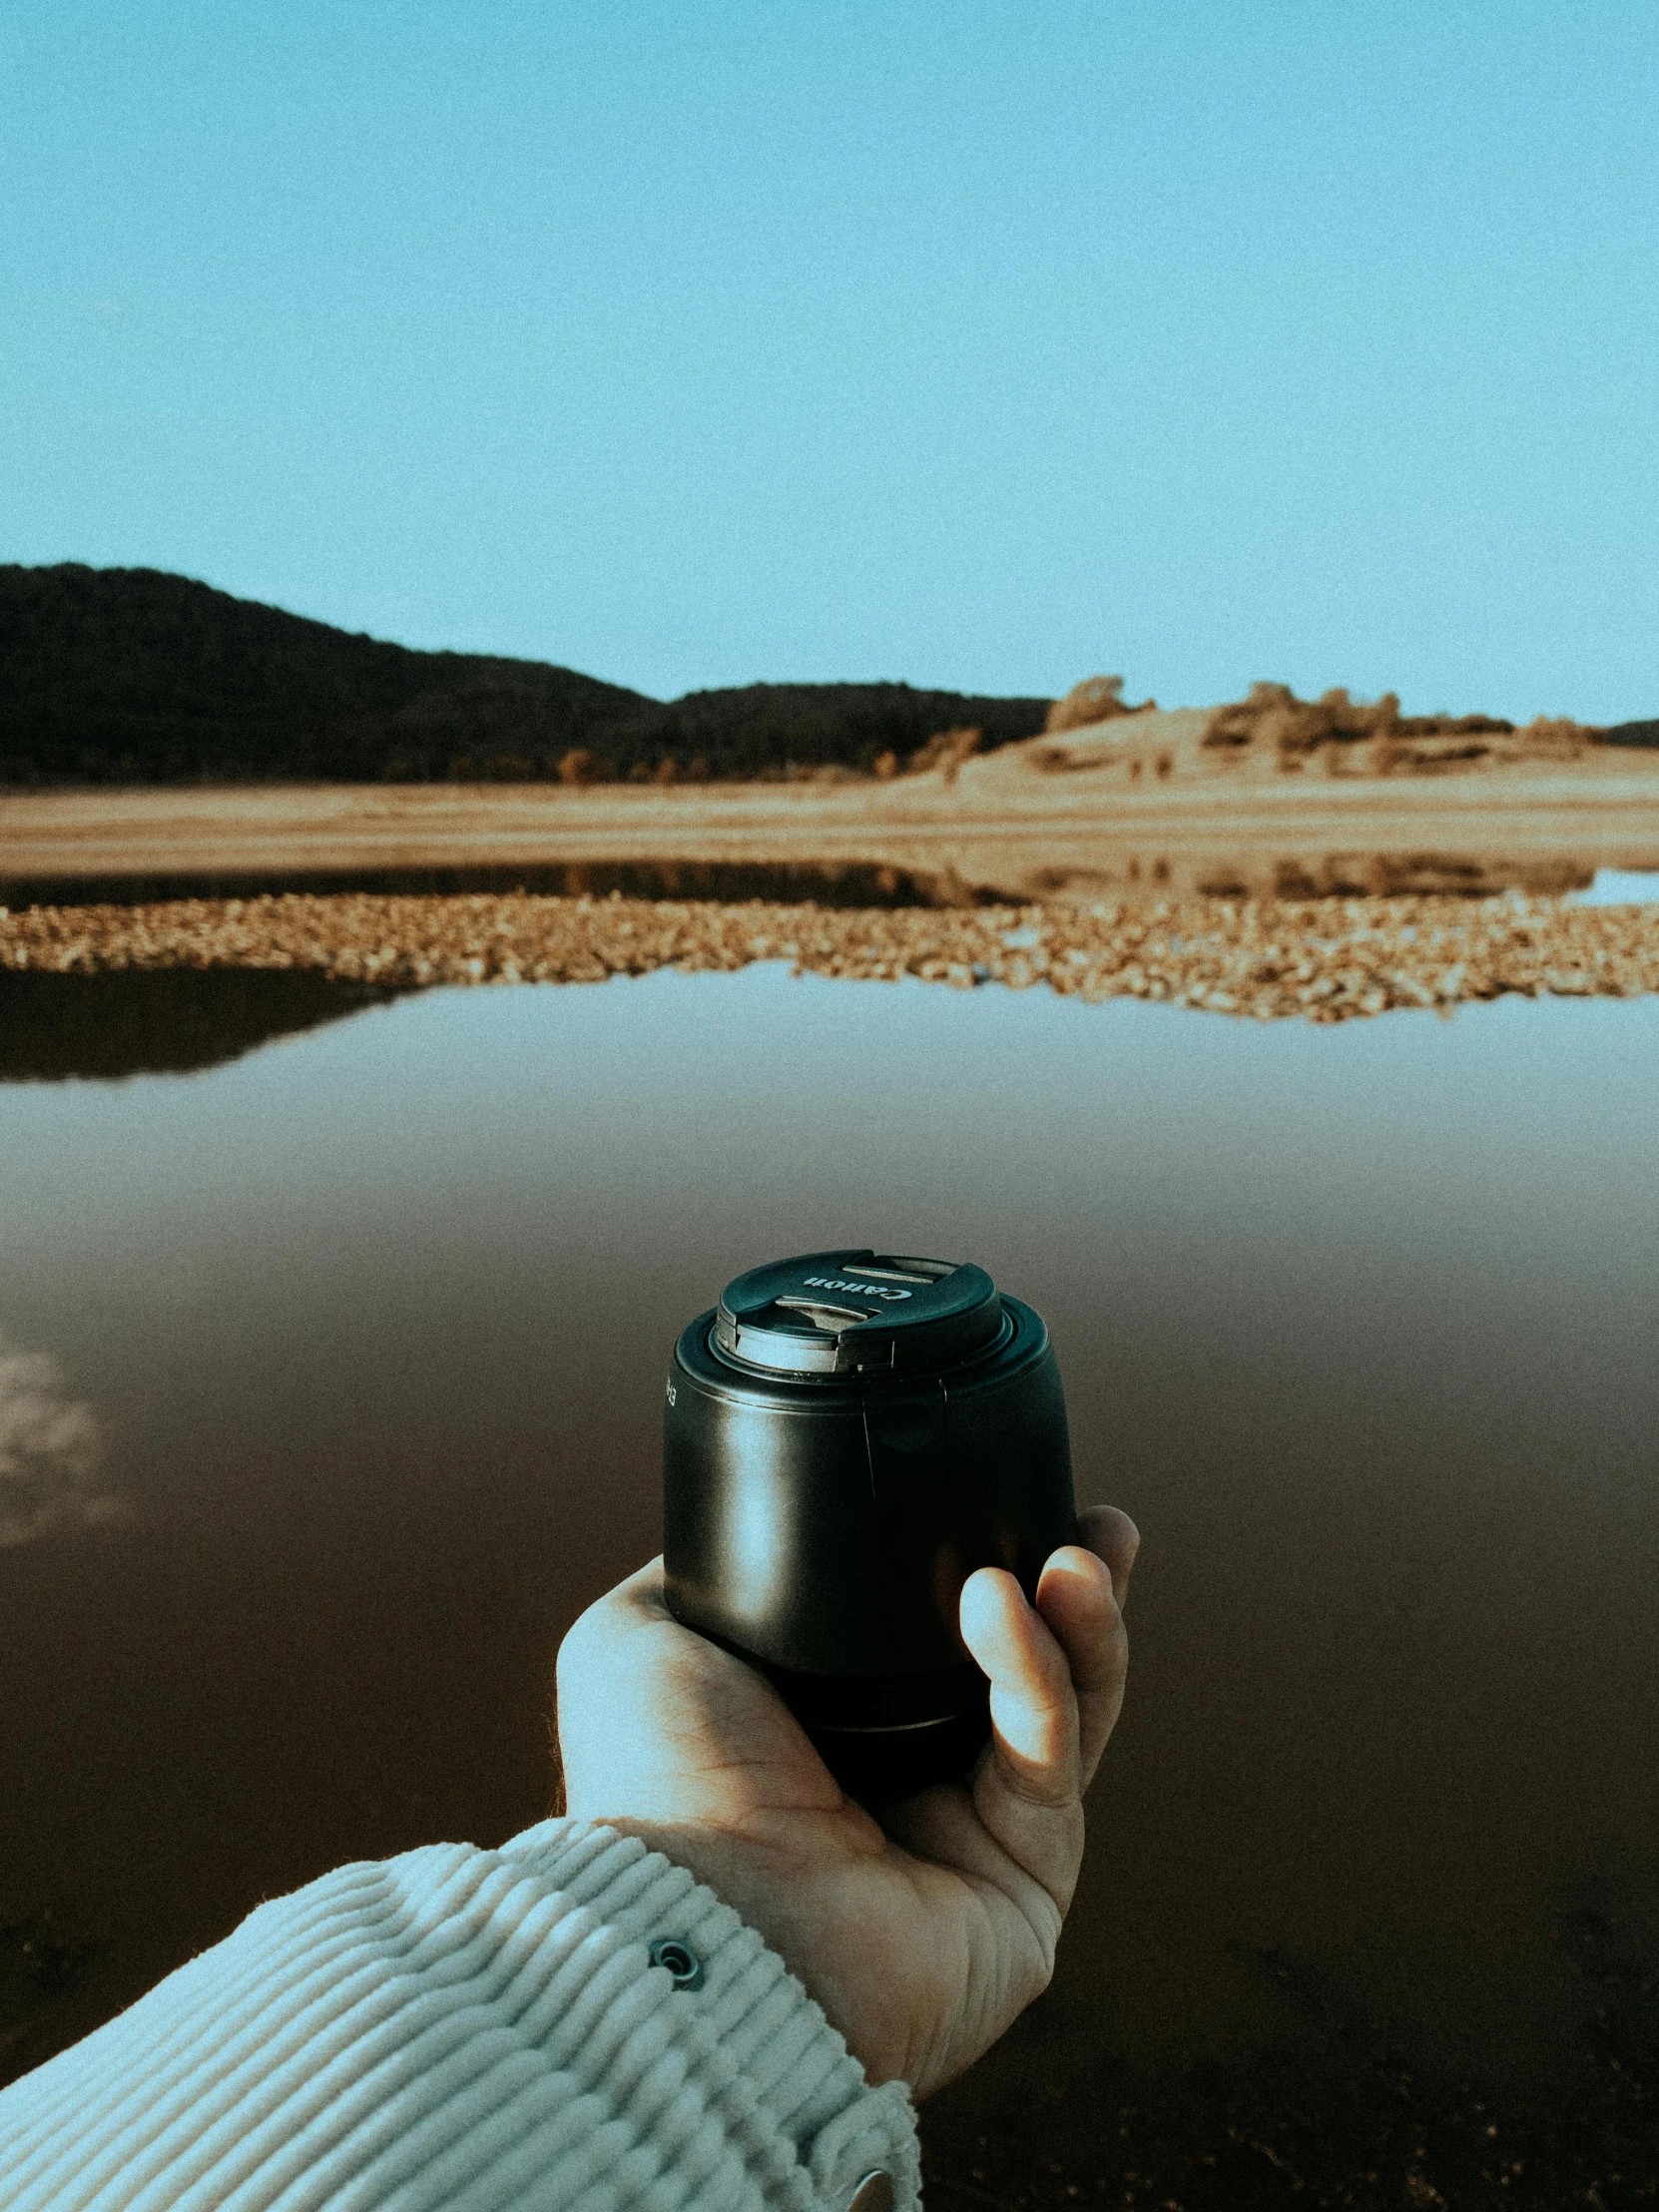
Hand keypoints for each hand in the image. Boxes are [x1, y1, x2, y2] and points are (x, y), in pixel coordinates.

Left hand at [553, 1504, 1136, 2097]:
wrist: (694, 1914)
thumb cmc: (654, 1785)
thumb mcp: (640, 1637)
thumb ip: (700, 1571)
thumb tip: (745, 1520)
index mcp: (829, 1729)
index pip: (931, 1634)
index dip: (979, 1562)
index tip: (1006, 1488)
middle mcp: (907, 1782)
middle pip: (1021, 1666)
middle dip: (1066, 1588)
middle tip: (1094, 1523)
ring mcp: (973, 1838)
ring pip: (1062, 1707)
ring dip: (1080, 1620)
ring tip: (1079, 1550)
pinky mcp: (1025, 1884)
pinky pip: (1048, 1755)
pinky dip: (1038, 1669)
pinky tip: (1005, 1602)